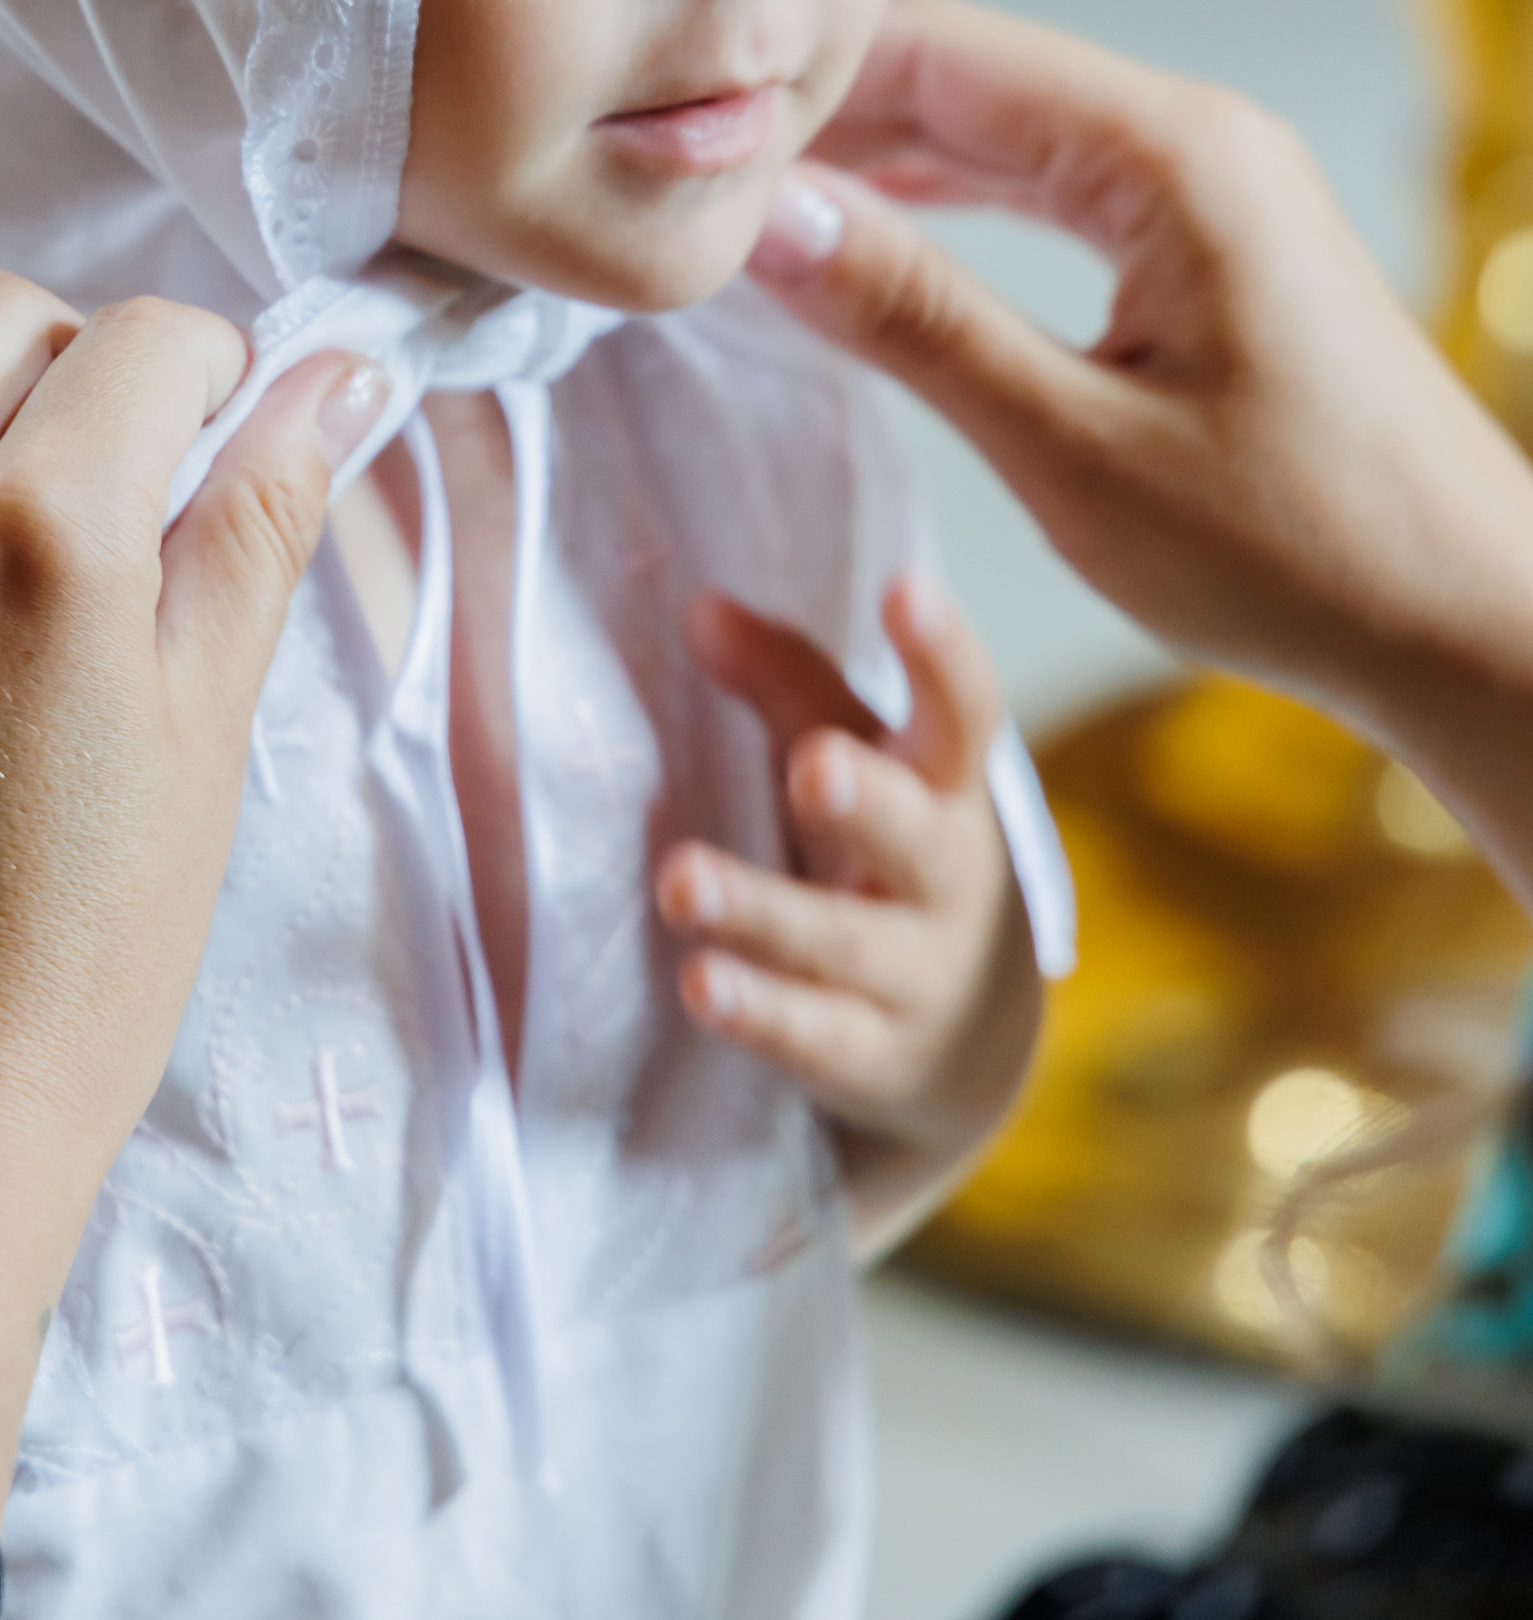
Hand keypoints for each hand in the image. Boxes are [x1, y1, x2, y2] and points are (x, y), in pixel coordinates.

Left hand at [0, 274, 386, 1513]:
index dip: (220, 371)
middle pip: (3, 317)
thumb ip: (260, 525)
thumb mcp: (208, 730)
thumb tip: (337, 379)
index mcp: (42, 525)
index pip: (149, 334)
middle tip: (146, 491)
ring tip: (44, 595)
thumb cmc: (76, 963)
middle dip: (90, 364)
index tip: (239, 442)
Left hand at [656, 573, 1040, 1252]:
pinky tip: (700, 984)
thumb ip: (785, 682)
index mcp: (948, 785)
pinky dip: (759, 1013)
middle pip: (915, 837)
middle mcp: (947, 879)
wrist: (968, 1035)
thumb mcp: (856, 757)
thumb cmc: (885, 850)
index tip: (907, 589)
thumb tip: (698, 607)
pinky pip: (815, 1037)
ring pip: (843, 944)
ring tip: (680, 880)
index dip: (942, 652)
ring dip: (761, 912)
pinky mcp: (872, 1057)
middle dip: (866, 802)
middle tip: (812, 766)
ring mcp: (916, 976)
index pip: (964, 712)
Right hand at [747, 0, 1532, 905]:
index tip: (680, 139)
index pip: (938, 51)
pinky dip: (955, 208)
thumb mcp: (1075, 448)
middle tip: (686, 174)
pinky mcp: (1213, 245)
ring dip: (883, 163)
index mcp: (1167, 155)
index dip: (797, 88)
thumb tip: (770, 218)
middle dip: (825, 118)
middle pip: (965, 76)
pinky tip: (871, 249)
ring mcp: (1209, 186)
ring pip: (1003, 130)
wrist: (1475, 621)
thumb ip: (916, 319)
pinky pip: (1052, 186)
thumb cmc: (1302, 554)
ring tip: (750, 212)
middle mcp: (1193, 137)